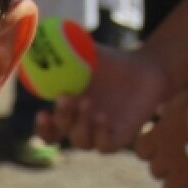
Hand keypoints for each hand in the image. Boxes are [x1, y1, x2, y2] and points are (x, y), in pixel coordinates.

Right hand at [36, 45, 170, 153]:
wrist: (147, 68)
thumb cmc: (114, 62)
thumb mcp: (87, 52)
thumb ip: (65, 50)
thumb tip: (40, 41)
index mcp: (69, 111)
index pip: (49, 129)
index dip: (43, 126)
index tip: (42, 112)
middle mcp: (82, 126)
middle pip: (62, 133)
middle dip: (61, 116)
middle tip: (65, 96)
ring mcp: (100, 133)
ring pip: (82, 142)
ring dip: (80, 125)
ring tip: (88, 101)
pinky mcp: (121, 137)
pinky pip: (105, 146)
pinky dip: (100, 135)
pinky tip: (102, 117)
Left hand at [134, 88, 187, 187]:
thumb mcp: (186, 98)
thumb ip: (170, 108)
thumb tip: (160, 112)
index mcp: (158, 137)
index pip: (143, 152)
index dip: (153, 150)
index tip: (166, 145)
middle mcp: (166, 159)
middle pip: (155, 172)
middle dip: (167, 167)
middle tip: (184, 158)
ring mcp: (183, 176)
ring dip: (178, 185)